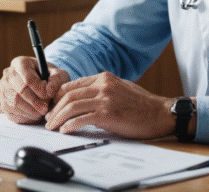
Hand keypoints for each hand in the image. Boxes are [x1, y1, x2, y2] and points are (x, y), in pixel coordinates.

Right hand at [0, 56, 69, 123]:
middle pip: (20, 92)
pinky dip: (25, 116)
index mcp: (20, 63)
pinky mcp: (3, 103)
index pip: (28, 78)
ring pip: (15, 104)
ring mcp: (3, 90)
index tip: (49, 95)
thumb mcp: (58, 74)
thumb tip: (49, 90)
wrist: (40, 84)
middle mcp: (8, 75)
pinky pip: (12, 113)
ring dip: (31, 111)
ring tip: (42, 111)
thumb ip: (56, 80)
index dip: (39, 89)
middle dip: (36, 103)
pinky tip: (34, 114)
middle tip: (46, 108)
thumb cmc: (50, 78)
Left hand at [44, 72, 174, 139]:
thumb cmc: (142, 104)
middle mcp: (103, 85)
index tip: (52, 107)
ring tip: (52, 127)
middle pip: (68, 95)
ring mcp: (105, 99)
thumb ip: (102, 90)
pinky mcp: (108, 114)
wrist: (160, 113)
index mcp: (104, 77)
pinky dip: (69, 125)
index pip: (72, 84)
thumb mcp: (120, 88)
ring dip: (58, 118)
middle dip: (54, 108)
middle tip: (47, 119)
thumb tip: (84, 97)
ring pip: (71, 106)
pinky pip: (81, 118)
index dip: (57, 97)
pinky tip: (65, 130)